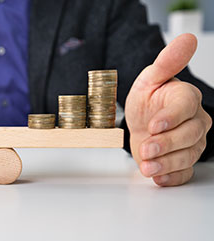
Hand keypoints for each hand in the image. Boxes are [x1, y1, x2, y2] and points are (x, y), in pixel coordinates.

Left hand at [125, 34, 211, 186]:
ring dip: (166, 164)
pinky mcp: (183, 161)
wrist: (141, 122)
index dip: (171, 118)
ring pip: (187, 156)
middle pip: (189, 136)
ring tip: (146, 166)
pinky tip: (158, 178)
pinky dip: (171, 177)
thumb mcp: (150, 79)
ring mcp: (191, 143)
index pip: (186, 107)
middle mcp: (194, 121)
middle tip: (145, 149)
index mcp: (186, 99)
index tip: (153, 126)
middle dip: (166, 144)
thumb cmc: (148, 101)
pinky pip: (184, 173)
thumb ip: (167, 63)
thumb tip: (186, 39)